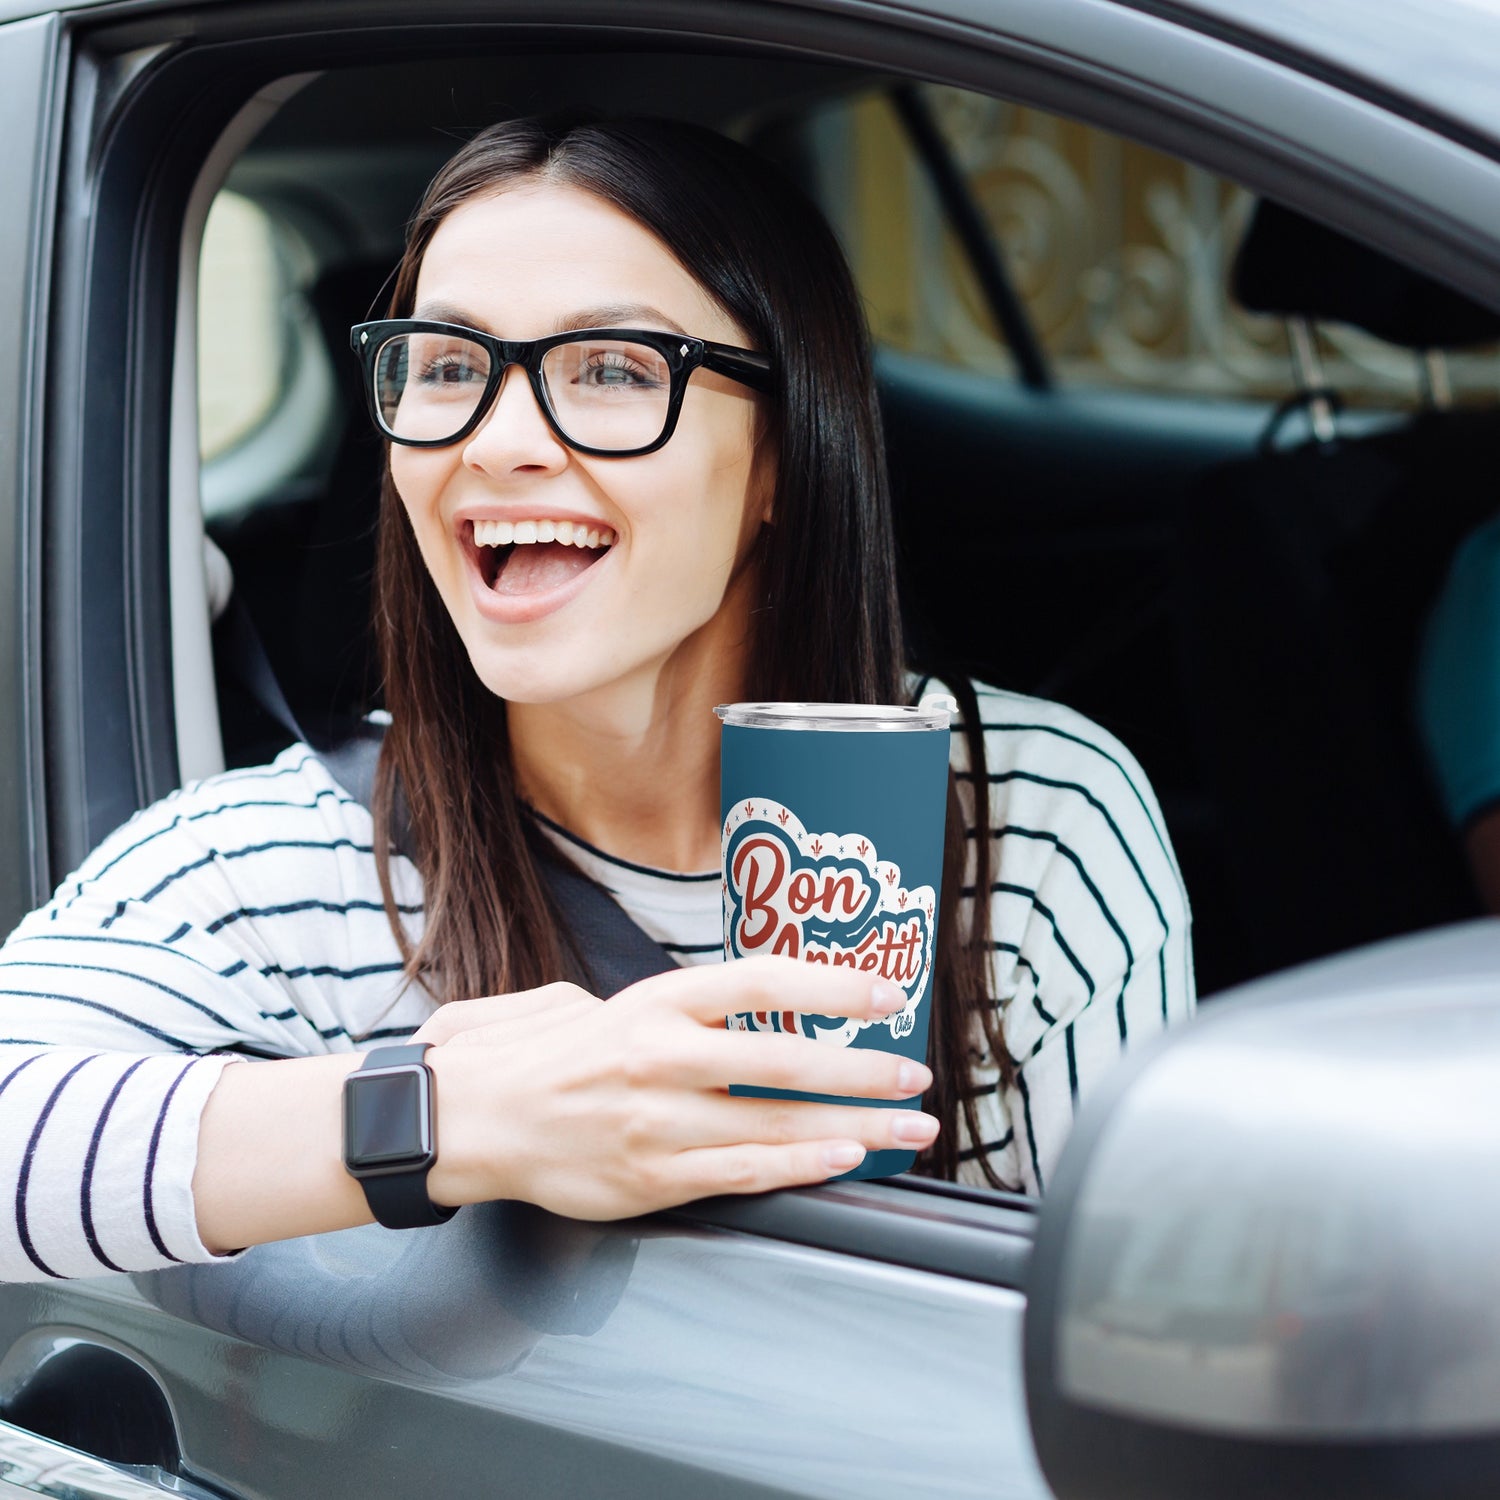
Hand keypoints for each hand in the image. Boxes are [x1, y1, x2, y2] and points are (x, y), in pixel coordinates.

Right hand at [420, 956, 936, 1219]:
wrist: (468, 1119)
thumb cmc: (535, 1056)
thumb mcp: (593, 1001)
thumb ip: (663, 1011)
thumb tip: (725, 1015)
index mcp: (653, 1003)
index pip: (760, 981)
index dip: (830, 984)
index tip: (885, 993)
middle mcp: (662, 1057)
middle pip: (785, 1060)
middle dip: (863, 1071)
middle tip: (916, 1075)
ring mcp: (658, 1124)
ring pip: (776, 1125)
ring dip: (854, 1127)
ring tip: (908, 1128)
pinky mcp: (650, 1178)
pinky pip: (741, 1172)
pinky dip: (799, 1167)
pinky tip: (842, 1159)